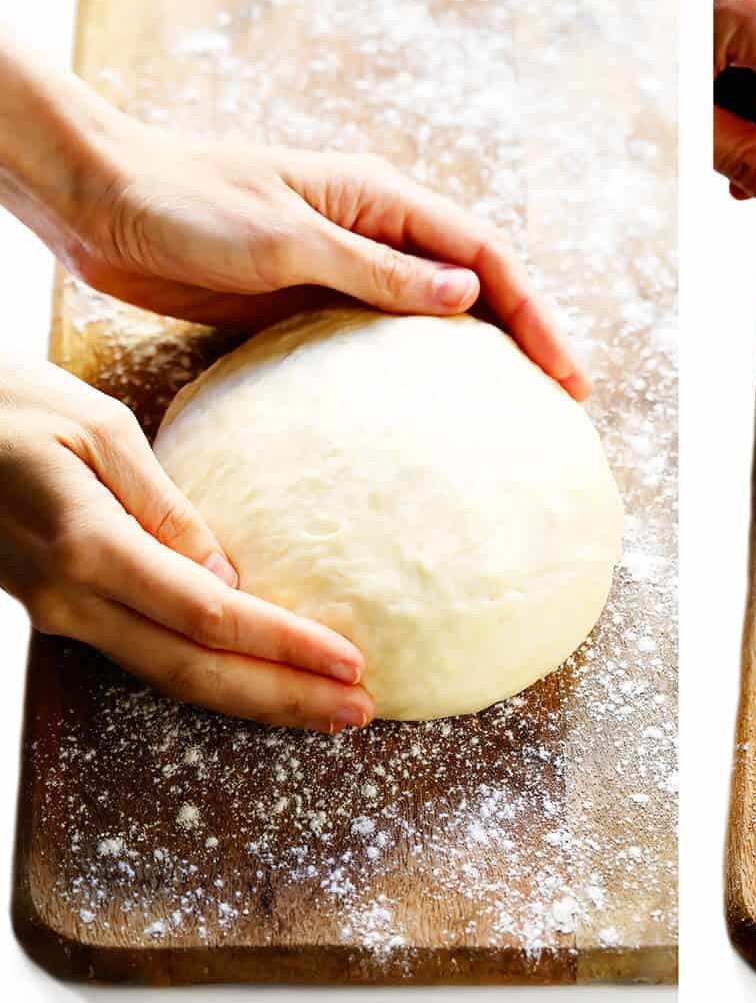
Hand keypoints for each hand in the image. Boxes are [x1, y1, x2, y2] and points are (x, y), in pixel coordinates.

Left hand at [0, 34, 588, 398]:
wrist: (101, 204)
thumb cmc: (187, 204)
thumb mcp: (285, 236)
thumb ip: (375, 268)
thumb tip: (466, 297)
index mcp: (379, 200)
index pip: (483, 256)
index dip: (534, 313)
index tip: (566, 373)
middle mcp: (373, 232)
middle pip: (473, 285)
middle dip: (523, 337)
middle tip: (562, 400)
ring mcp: (343, 268)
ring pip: (432, 316)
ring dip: (477, 357)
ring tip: (514, 413)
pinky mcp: (309, 302)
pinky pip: (379, 341)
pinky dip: (415, 373)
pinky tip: (429, 414)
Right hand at [0, 358, 374, 731]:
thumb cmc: (11, 405)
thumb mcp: (100, 430)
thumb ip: (165, 508)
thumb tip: (227, 578)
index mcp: (86, 545)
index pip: (208, 616)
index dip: (284, 645)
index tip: (350, 662)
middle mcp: (71, 596)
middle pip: (195, 668)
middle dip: (284, 696)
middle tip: (360, 711)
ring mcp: (59, 612)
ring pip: (169, 675)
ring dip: (254, 697)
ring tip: (327, 709)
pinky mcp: (60, 610)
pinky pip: (147, 656)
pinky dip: (212, 676)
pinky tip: (258, 681)